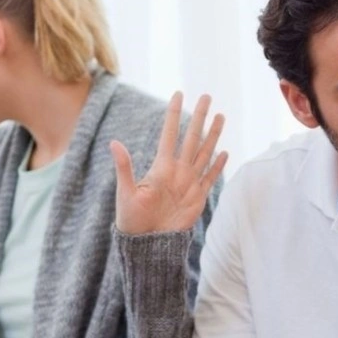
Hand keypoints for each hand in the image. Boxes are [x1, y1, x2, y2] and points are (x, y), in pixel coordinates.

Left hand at [110, 92, 227, 234]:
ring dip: (212, 135)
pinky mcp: (198, 197)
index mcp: (161, 167)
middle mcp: (178, 170)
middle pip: (192, 137)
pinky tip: (224, 152)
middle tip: (206, 96)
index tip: (178, 94)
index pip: (170, 134)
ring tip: (220, 116)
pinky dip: (218, 165)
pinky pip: (210, 177)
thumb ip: (124, 167)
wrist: (148, 243)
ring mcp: (189, 183)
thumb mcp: (126, 192)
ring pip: (204, 152)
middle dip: (199, 117)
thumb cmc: (132, 219)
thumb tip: (114, 142)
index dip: (174, 114)